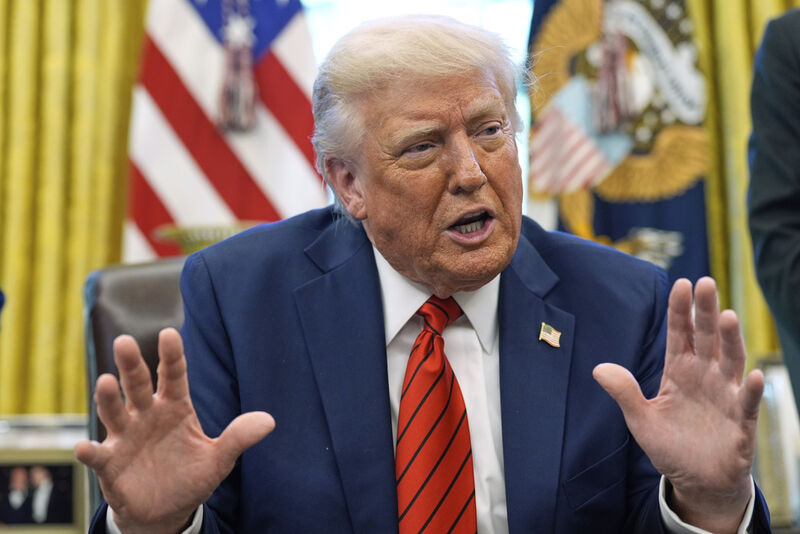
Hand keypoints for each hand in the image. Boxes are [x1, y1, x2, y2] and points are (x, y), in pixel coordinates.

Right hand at [75, 328, 274, 533]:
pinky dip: (90, 451)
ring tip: (106, 381)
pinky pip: (97, 454)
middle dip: (131, 365)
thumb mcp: (219, 458)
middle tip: (124, 342)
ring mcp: (126, 437)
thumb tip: (269, 421)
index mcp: (175, 407)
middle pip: (138, 385)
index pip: (174, 375)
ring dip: (109, 398)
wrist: (166, 512)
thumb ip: (238, 437)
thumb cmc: (191, 477)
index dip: (172, 355)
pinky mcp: (110, 463)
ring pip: (115, 412)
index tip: (169, 334)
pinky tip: (85, 446)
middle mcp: (147, 415)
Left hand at [593, 277, 762, 532]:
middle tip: (704, 282)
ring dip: (730, 340)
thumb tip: (598, 368)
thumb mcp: (640, 419)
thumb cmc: (670, 446)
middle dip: (705, 311)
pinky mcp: (741, 422)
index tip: (679, 283)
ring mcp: (725, 396)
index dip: (679, 310)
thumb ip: (624, 393)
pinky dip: (752, 390)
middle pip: (706, 338)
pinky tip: (756, 376)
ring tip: (727, 316)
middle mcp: (705, 376)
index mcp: (679, 371)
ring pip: (730, 361)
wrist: (697, 481)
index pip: (679, 334)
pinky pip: (748, 403)